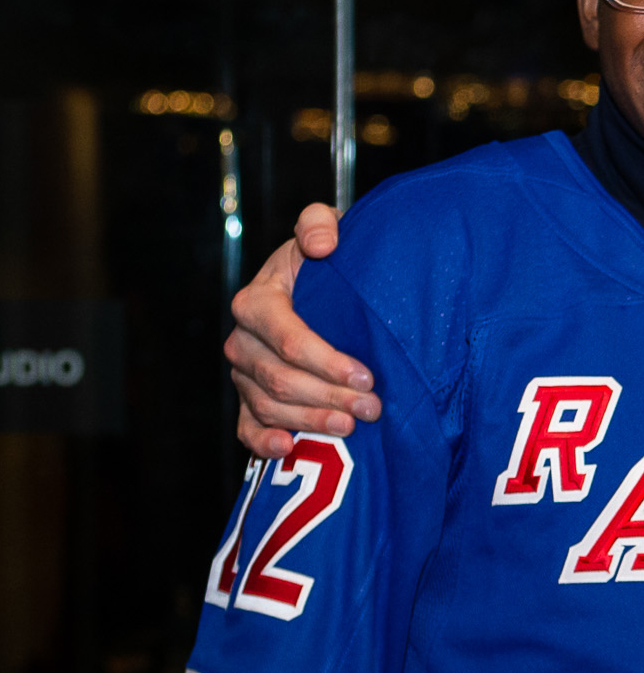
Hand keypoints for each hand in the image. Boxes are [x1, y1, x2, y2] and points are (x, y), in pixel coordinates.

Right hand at [225, 204, 381, 459]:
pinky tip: (288, 448)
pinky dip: (263, 442)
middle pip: (281, 378)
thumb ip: (319, 224)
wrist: (319, 284)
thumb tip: (322, 244)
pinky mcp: (248, 399)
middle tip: (372, 407)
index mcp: (257, 301)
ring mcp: (243, 373)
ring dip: (311, 420)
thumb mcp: (323, 229)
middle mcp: (243, 340)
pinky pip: (247, 427)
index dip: (326, 361)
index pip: (288, 339)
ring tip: (352, 426)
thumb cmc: (325, 260)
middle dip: (329, 396)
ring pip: (270, 406)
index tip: (366, 375)